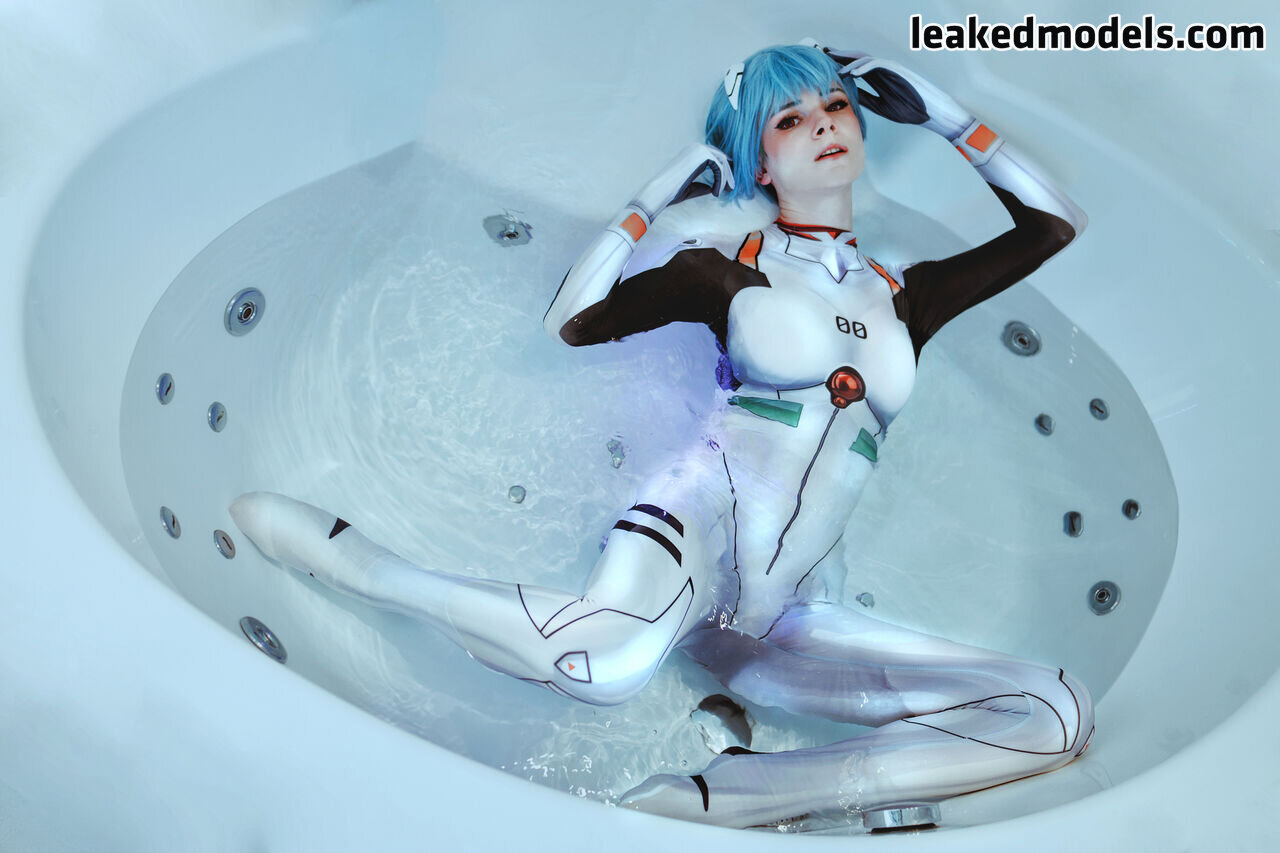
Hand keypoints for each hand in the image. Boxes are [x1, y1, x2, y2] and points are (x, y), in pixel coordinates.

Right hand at [632, 143, 734, 217]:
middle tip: (731, 188)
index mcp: (691, 152)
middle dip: (728, 173)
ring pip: (722, 162)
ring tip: (726, 192)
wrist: (660, 192)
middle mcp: (695, 147)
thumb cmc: (672, 193)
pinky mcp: (702, 155)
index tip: (727, 185)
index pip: (714, 157)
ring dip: (726, 178)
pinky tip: (716, 193)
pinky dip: (721, 181)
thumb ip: (703, 185)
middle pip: (721, 157)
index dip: (724, 170)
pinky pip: (719, 167)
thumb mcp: (691, 188)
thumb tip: (714, 188)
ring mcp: (698, 149)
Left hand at [823, 48, 973, 140]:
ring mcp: (891, 69)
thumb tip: (849, 96)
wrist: (933, 113)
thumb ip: (866, 98)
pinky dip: (863, 67)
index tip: (824, 66)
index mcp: (880, 79)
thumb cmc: (912, 110)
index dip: (840, 65)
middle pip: (858, 59)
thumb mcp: (881, 106)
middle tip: (821, 53)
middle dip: (840, 56)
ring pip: (865, 59)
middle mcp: (884, 71)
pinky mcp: (898, 71)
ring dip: (847, 58)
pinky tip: (850, 71)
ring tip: (831, 59)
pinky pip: (878, 65)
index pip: (856, 68)